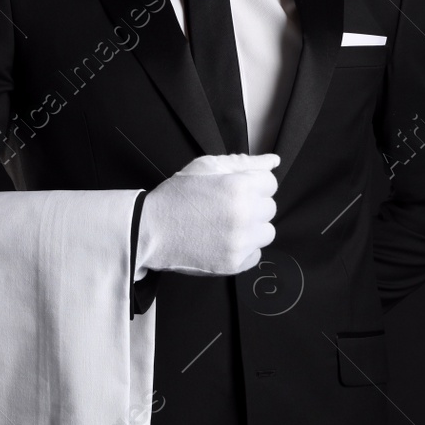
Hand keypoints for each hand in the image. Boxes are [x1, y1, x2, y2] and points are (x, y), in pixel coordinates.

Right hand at [134, 153, 280, 277]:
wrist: (150, 230)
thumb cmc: (177, 195)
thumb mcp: (206, 166)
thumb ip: (244, 162)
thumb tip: (274, 161)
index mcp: (240, 187)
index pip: (270, 184)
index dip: (253, 185)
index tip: (236, 190)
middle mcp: (244, 215)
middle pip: (270, 208)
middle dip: (253, 205)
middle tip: (226, 208)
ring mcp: (240, 242)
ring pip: (267, 232)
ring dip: (252, 229)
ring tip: (226, 225)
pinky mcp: (234, 263)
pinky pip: (256, 255)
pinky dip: (244, 249)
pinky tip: (223, 241)